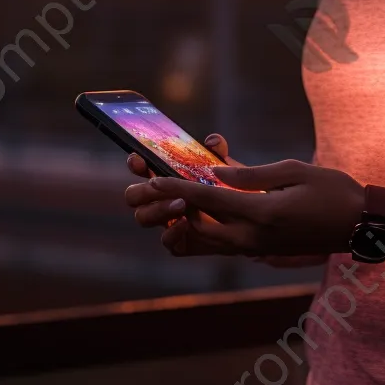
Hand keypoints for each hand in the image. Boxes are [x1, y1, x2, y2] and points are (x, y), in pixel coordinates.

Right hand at [125, 133, 245, 256]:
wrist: (251, 218)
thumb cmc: (233, 188)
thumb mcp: (227, 168)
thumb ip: (218, 152)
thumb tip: (212, 141)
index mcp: (169, 178)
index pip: (142, 169)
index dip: (136, 163)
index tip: (139, 159)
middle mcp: (163, 200)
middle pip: (133, 196)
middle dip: (140, 191)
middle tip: (155, 187)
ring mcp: (169, 222)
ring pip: (145, 218)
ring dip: (158, 209)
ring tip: (182, 203)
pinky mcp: (182, 242)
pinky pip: (167, 242)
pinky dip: (172, 233)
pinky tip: (185, 222)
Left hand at [139, 159, 365, 258]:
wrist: (359, 225)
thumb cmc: (333, 191)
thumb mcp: (295, 171)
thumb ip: (252, 174)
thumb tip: (215, 173)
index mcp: (263, 214)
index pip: (209, 200)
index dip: (176, 188)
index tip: (151, 179)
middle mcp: (254, 238)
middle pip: (198, 228)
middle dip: (170, 209)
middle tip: (148, 191)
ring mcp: (258, 248)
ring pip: (206, 242)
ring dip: (183, 222)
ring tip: (166, 202)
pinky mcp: (262, 250)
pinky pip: (223, 244)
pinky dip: (204, 231)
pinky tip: (197, 213)